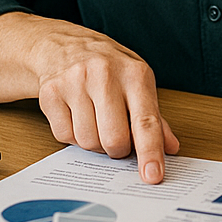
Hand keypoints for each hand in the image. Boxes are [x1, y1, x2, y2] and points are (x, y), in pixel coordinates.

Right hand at [0, 13, 179, 184]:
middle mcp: (104, 74)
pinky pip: (64, 136)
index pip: (146, 121)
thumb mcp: (137, 83)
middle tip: (117, 137)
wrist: (63, 45)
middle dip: (118, 149)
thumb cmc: (108, 68)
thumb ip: (154, 117)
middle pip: (114, 139)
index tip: (152, 175)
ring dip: (94, 142)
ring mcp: (75, 82)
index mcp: (134, 74)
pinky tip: (76, 115)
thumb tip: (170, 147)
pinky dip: (72, 135)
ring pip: (88, 142)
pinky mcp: (51, 92)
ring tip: (95, 120)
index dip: (150, 152)